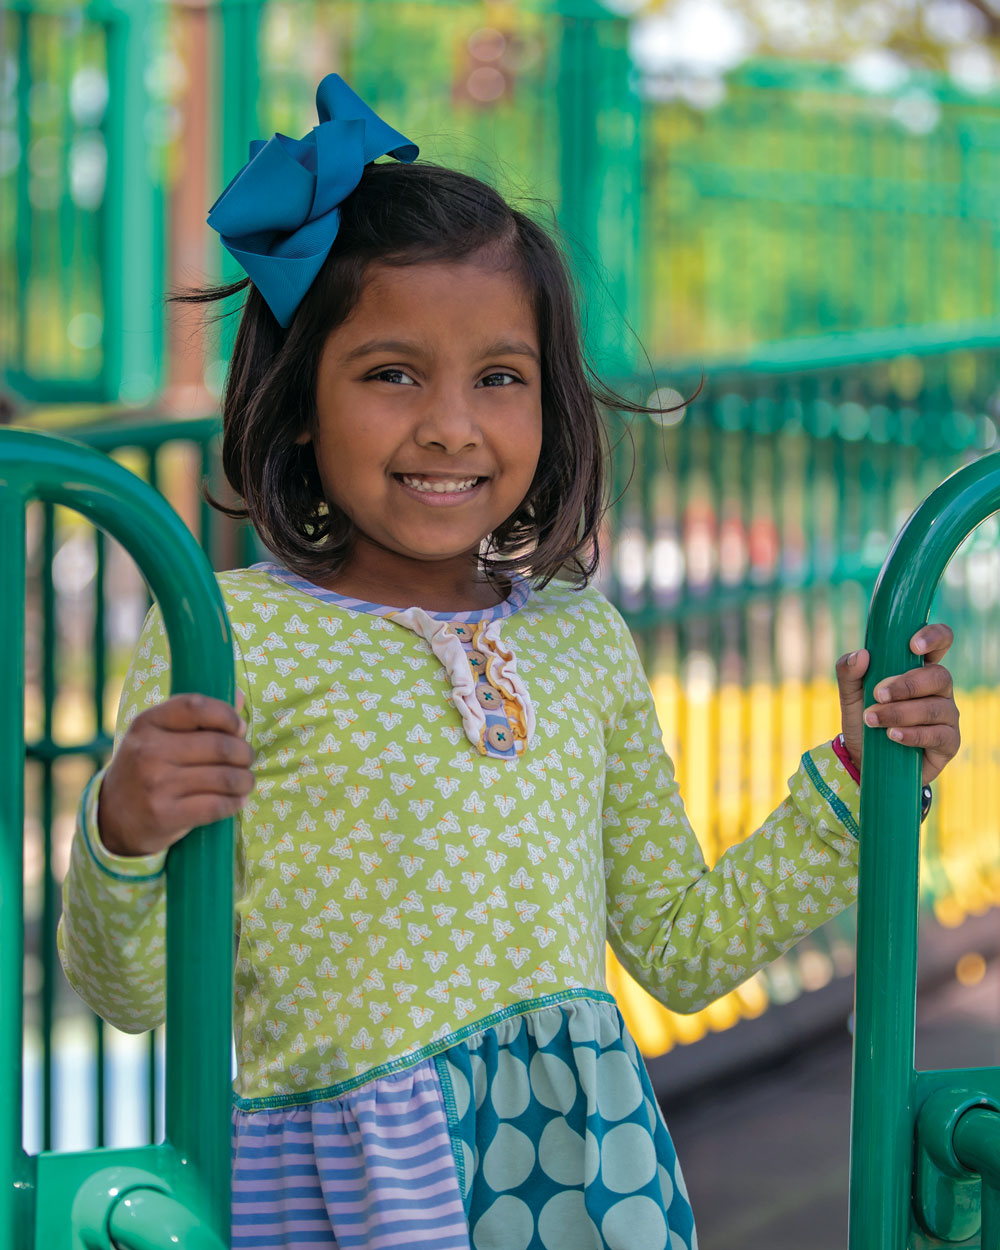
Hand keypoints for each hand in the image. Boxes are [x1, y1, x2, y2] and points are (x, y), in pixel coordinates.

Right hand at [98, 693, 253, 856]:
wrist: (112, 818)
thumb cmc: (146, 769)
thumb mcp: (158, 735)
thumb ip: (196, 716)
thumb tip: (238, 696)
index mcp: (147, 723)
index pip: (196, 707)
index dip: (228, 715)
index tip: (239, 728)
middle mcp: (149, 751)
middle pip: (219, 745)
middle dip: (244, 753)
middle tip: (246, 759)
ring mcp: (155, 784)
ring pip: (224, 777)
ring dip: (245, 780)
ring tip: (245, 781)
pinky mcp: (164, 815)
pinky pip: (217, 806)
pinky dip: (235, 803)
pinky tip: (237, 801)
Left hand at [836, 624, 959, 784]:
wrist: (864, 761)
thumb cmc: (864, 719)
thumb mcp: (850, 695)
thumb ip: (849, 672)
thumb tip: (862, 655)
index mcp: (919, 668)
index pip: (940, 642)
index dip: (933, 637)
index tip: (913, 646)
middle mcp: (938, 689)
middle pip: (939, 676)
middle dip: (907, 685)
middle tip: (877, 695)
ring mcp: (947, 715)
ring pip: (936, 707)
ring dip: (901, 712)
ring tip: (873, 719)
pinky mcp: (949, 742)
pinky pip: (940, 735)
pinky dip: (913, 734)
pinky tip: (893, 736)